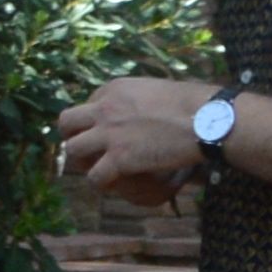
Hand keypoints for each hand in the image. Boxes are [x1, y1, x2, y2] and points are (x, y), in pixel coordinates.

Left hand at [55, 74, 221, 207]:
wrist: (205, 120)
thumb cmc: (191, 104)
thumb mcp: (155, 90)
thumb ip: (137, 99)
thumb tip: (138, 110)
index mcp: (114, 89)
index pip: (87, 105)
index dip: (94, 120)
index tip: (107, 131)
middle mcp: (104, 108)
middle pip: (66, 123)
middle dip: (72, 136)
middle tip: (87, 148)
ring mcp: (109, 134)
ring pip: (72, 150)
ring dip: (83, 160)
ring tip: (99, 166)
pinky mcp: (119, 158)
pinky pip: (94, 176)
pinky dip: (100, 182)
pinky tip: (112, 183)